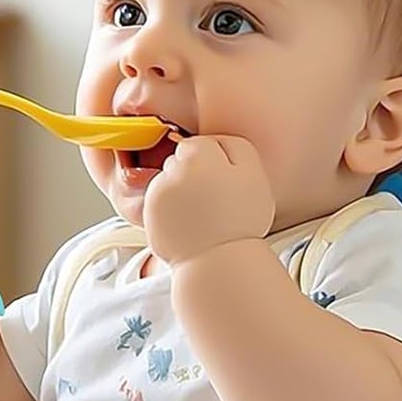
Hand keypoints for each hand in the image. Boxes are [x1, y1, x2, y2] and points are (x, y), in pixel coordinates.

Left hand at [143, 135, 274, 267]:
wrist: (218, 261)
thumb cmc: (240, 221)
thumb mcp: (254, 173)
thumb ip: (235, 145)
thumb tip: (215, 138)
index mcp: (199, 155)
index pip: (200, 144)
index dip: (215, 162)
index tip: (223, 181)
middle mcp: (172, 168)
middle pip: (180, 160)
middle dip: (193, 173)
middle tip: (212, 199)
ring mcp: (157, 189)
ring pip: (169, 179)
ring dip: (180, 190)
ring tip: (200, 214)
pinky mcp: (147, 210)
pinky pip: (158, 200)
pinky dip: (168, 208)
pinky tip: (187, 222)